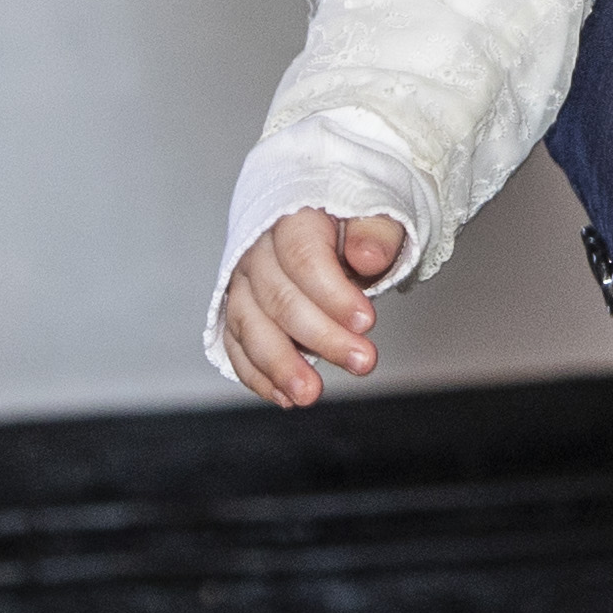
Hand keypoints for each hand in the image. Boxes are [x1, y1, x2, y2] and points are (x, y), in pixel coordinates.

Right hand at [215, 207, 410, 409]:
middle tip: (363, 362)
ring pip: (249, 326)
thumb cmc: (352, 223)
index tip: (367, 321)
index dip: (334, 293)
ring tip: (310, 394)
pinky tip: (284, 396)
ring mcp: (242, 283)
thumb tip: (367, 256)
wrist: (323, 222)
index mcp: (290, 219)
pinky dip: (257, 375)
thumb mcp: (377, 215)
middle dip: (321, 337)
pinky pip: (236, 346)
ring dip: (279, 365)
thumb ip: (376, 232)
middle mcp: (257, 250)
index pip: (304, 257)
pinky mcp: (237, 312)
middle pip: (280, 298)